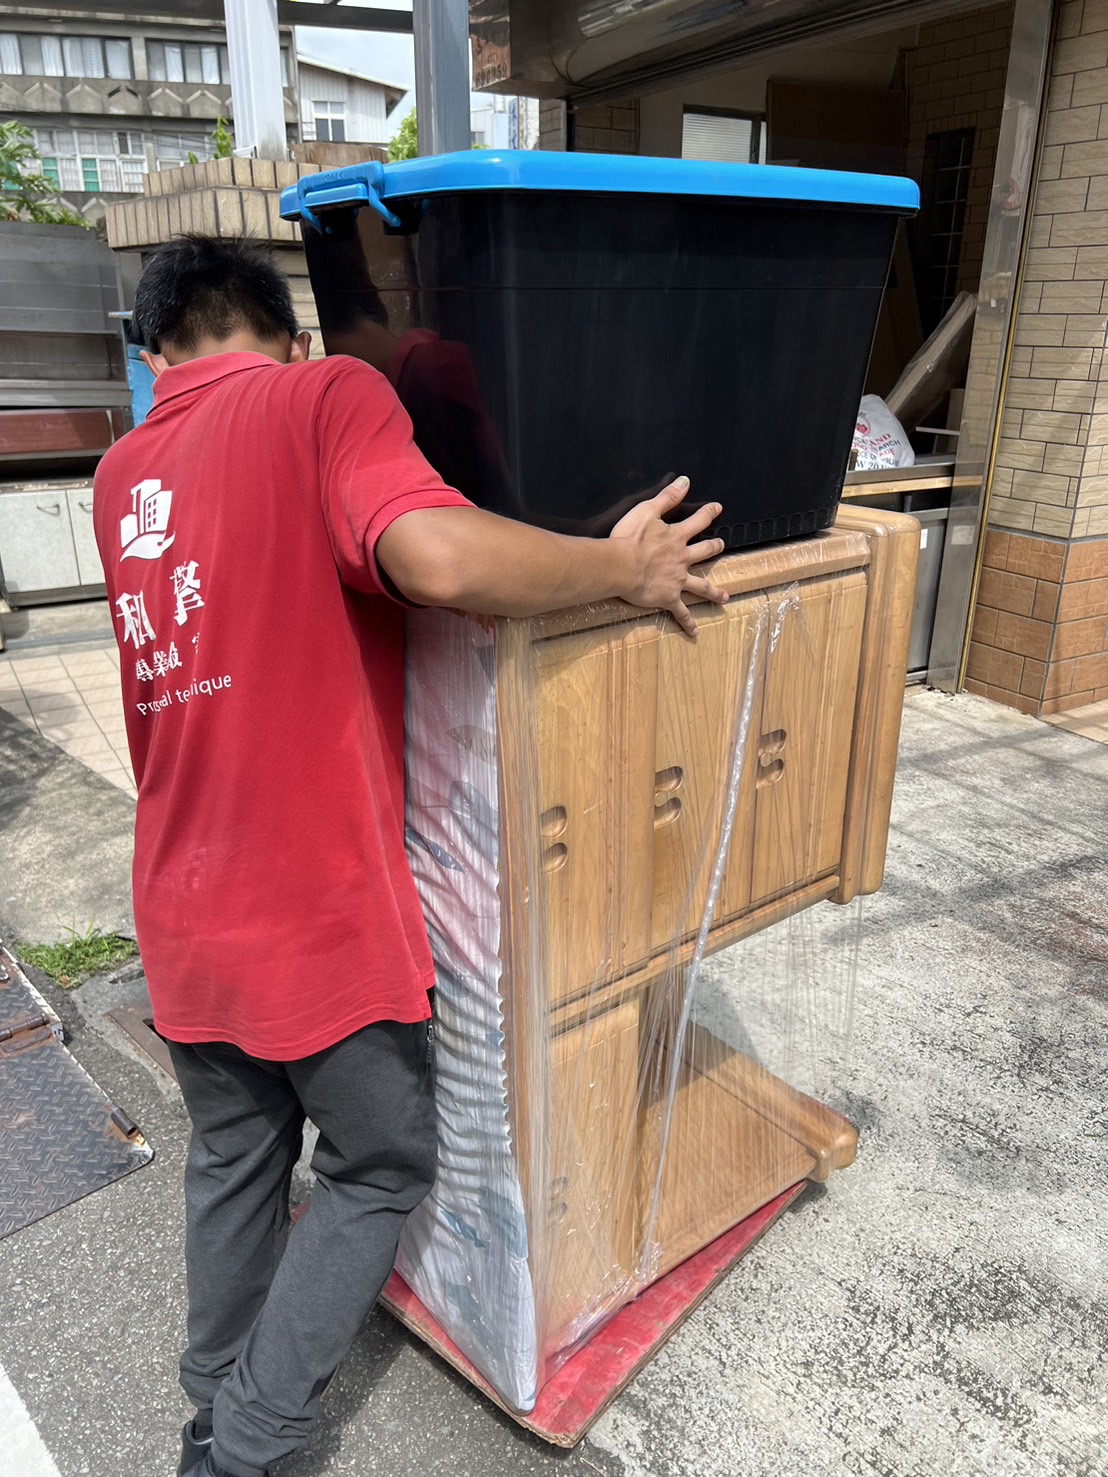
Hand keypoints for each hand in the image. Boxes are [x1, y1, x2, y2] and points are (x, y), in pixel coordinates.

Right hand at [609, 476, 727, 635]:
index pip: (698, 522)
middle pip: (705, 552)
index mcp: (676, 537)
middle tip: (721, 546)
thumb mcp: (647, 511)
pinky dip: (687, 623)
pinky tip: (695, 631)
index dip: (709, 514)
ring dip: (714, 591)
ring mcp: (677, 580)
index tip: (718, 509)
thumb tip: (685, 481)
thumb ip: (667, 497)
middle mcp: (682, 559)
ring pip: (701, 586)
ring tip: (724, 597)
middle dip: (714, 548)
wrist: (620, 566)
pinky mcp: (668, 598)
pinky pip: (681, 612)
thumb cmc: (628, 539)